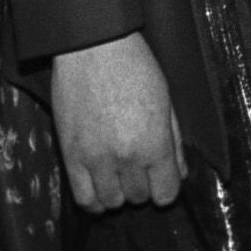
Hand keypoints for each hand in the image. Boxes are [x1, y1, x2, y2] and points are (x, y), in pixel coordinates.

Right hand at [52, 33, 185, 210]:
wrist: (93, 47)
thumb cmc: (135, 67)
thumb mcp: (166, 100)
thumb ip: (173, 142)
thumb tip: (179, 174)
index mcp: (155, 143)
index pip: (166, 194)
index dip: (165, 188)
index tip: (160, 178)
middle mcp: (127, 157)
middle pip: (138, 197)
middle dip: (141, 185)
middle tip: (137, 166)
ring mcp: (96, 159)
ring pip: (111, 202)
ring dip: (117, 192)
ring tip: (117, 173)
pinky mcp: (70, 155)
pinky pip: (83, 198)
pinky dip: (93, 199)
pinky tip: (99, 185)